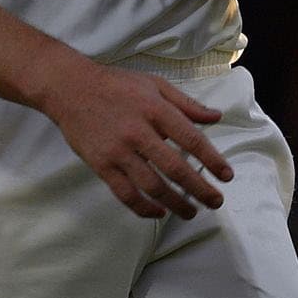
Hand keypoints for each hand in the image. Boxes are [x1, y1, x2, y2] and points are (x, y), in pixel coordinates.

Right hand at [34, 57, 234, 218]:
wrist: (69, 88)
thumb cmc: (117, 85)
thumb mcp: (155, 84)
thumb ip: (187, 103)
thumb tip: (216, 117)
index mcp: (156, 110)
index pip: (191, 140)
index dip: (212, 160)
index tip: (227, 176)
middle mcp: (138, 132)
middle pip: (175, 168)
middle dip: (199, 189)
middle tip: (215, 201)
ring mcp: (118, 151)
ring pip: (152, 186)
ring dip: (175, 203)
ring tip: (190, 212)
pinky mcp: (100, 165)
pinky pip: (125, 193)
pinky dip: (143, 208)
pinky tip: (158, 212)